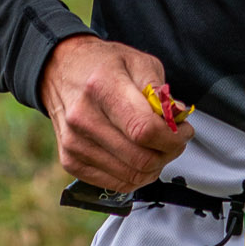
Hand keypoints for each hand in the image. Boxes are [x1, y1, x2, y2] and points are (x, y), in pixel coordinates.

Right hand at [40, 36, 191, 191]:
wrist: (60, 70)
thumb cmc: (104, 65)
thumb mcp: (139, 62)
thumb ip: (161, 92)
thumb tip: (177, 119)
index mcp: (102, 87)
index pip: (145, 130)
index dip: (173, 137)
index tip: (184, 130)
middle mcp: (83, 118)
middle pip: (141, 158)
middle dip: (169, 153)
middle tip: (175, 140)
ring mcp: (74, 142)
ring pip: (131, 176)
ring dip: (155, 166)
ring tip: (157, 147)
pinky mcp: (70, 161)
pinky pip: (116, 183)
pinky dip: (136, 175)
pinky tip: (138, 156)